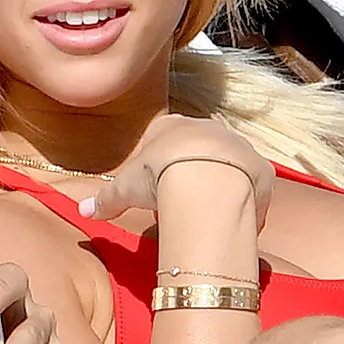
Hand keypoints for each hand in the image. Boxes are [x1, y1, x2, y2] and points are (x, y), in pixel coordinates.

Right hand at [79, 113, 273, 229]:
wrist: (208, 179)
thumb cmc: (160, 175)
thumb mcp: (125, 189)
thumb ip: (105, 199)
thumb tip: (82, 211)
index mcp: (172, 126)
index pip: (163, 134)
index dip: (158, 158)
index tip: (155, 180)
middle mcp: (207, 128)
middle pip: (198, 145)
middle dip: (191, 167)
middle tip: (181, 196)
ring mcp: (237, 145)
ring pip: (228, 161)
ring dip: (220, 180)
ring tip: (208, 208)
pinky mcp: (260, 168)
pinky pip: (252, 183)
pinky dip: (244, 199)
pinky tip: (233, 217)